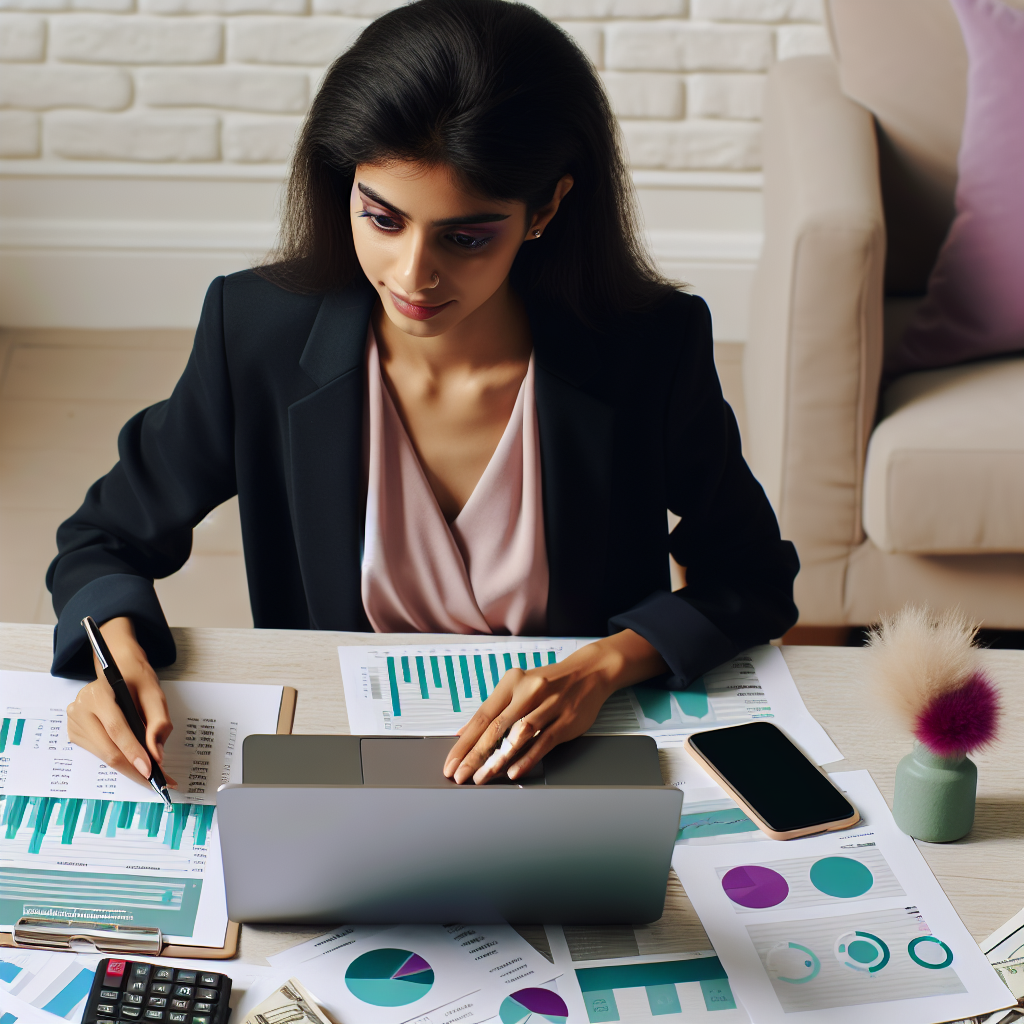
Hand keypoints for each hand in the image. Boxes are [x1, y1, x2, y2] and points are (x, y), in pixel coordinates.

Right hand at [66, 616, 176, 790]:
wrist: (119, 671)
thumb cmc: (138, 681)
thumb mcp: (154, 695)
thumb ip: (158, 723)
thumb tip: (157, 755)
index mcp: (98, 694)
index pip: (116, 729)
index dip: (134, 752)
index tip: (150, 770)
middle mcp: (80, 708)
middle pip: (108, 748)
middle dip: (134, 768)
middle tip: (158, 781)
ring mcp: (74, 722)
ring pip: (104, 755)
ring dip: (129, 768)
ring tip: (151, 775)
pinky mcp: (75, 733)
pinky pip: (100, 753)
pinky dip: (120, 761)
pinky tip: (135, 763)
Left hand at [443, 629, 665, 784]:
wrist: (589, 671)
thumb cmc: (550, 682)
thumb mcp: (519, 686)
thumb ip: (494, 709)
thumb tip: (465, 732)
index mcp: (512, 682)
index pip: (482, 715)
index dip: (464, 741)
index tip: (452, 762)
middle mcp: (529, 691)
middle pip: (496, 727)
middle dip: (475, 754)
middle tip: (461, 775)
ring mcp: (549, 705)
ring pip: (518, 734)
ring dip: (497, 758)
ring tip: (482, 777)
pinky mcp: (566, 720)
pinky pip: (543, 741)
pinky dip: (527, 758)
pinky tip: (514, 771)